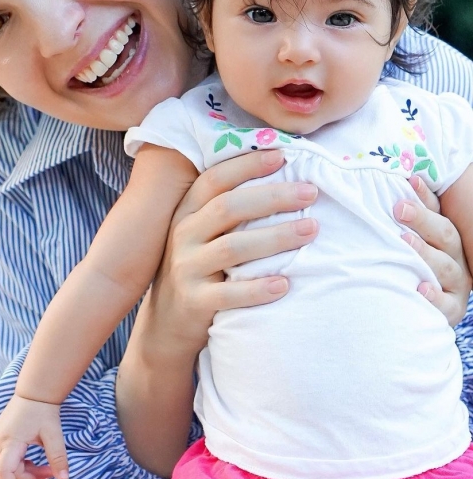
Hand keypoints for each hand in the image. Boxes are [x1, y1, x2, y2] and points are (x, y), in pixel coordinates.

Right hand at [0, 393, 67, 478]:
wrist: (35, 389)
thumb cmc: (43, 409)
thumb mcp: (53, 433)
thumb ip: (58, 457)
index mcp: (10, 441)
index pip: (4, 472)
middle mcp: (0, 441)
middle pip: (12, 471)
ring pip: (11, 465)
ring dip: (29, 471)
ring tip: (49, 472)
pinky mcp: (2, 435)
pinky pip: (10, 457)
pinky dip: (24, 462)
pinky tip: (38, 463)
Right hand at [152, 148, 318, 353]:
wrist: (168, 322)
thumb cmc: (200, 267)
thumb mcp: (201, 233)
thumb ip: (227, 209)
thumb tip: (280, 174)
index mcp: (187, 211)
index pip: (215, 180)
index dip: (247, 166)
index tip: (283, 155)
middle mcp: (182, 235)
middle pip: (228, 208)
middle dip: (273, 197)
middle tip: (310, 193)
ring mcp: (186, 268)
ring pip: (233, 248)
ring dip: (275, 237)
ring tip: (311, 230)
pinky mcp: (194, 301)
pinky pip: (229, 294)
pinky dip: (258, 289)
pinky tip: (285, 284)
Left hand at [395, 174, 471, 325]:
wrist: (414, 305)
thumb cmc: (406, 263)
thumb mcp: (406, 236)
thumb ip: (405, 214)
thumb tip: (403, 179)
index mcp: (445, 236)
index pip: (437, 212)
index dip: (423, 199)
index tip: (408, 182)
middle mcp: (455, 257)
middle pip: (445, 234)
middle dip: (423, 221)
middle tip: (399, 210)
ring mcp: (456, 284)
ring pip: (447, 267)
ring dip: (426, 254)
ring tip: (405, 242)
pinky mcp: (452, 308)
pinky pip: (446, 305)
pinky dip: (434, 297)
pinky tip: (421, 289)